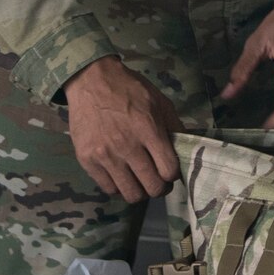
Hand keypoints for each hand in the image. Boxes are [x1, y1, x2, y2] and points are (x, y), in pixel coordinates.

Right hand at [61, 56, 182, 203]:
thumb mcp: (160, 102)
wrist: (90, 80)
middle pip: (152, 187)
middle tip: (157, 179)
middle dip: (160, 187)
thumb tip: (186, 153)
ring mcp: (105, 155)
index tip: (170, 170)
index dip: (173, 174)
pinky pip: (109, 188)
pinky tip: (120, 174)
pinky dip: (118, 186)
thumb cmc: (129, 90)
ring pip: (131, 194)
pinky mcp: (87, 160)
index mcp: (148, 130)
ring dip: (140, 190)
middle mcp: (127, 146)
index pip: (169, 171)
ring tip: (139, 180)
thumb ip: (175, 128)